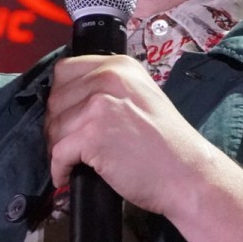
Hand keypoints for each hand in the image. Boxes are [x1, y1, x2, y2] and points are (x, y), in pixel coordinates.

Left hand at [45, 54, 214, 217]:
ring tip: (73, 162)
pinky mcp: (92, 135)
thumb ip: (109, 88)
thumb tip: (71, 100)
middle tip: (69, 145)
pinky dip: (59, 169)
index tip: (67, 116)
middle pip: (55, 100)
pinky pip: (57, 153)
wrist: (188, 174)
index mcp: (119, 65)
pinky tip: (68, 176)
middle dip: (57, 126)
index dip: (62, 97)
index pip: (65, 71)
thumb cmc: (167, 144)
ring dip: (58, 149)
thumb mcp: (141, 95)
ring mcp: (99, 105)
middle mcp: (107, 78)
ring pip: (54, 127)